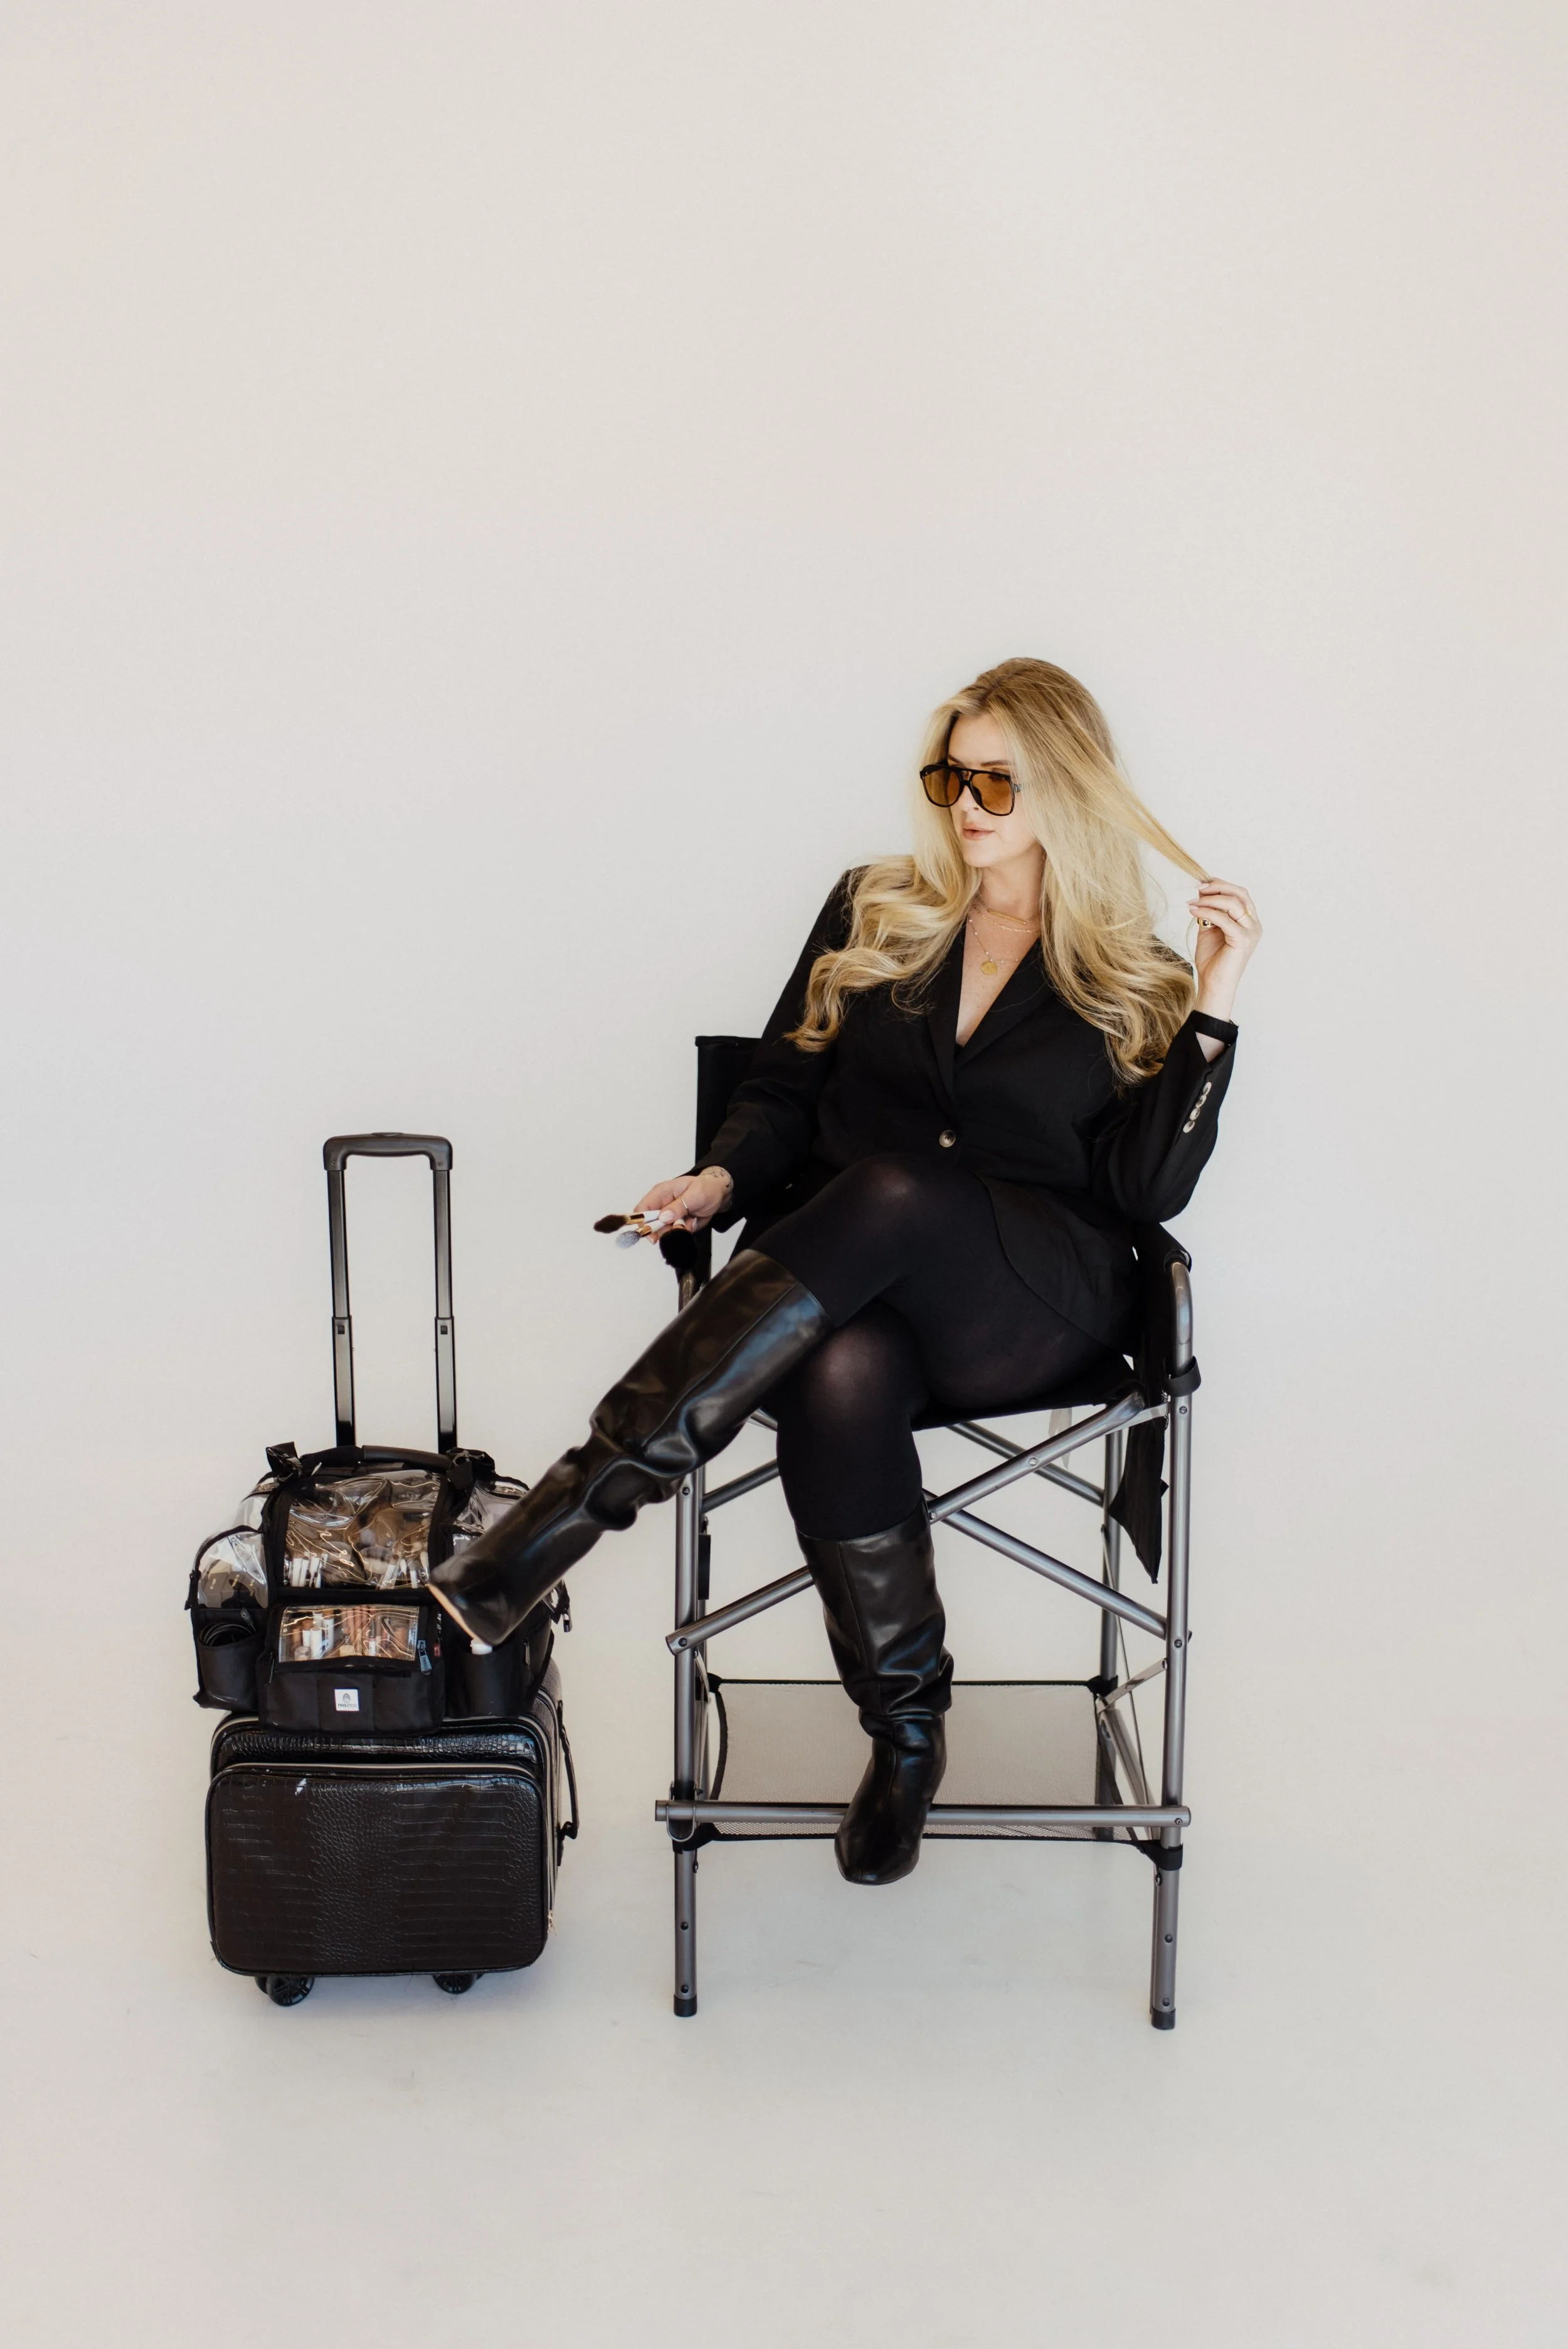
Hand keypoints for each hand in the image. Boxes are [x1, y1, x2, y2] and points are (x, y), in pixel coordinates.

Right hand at [630, 1167, 732, 1234]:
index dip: (643, 1223)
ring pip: (664, 1232)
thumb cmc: (706, 1188)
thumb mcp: (695, 1195)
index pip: (642, 1210)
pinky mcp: (675, 1224)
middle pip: (651, 1225)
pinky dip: (685, 1232)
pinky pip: (675, 1234)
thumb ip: (678, 1205)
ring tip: (691, 1220)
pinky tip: (693, 1222)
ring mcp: (668, 1216)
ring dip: (678, 1231)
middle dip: (665, 1230)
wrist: (718, 1194)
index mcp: (661, 1193)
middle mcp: (661, 1205)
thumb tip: (663, 1216)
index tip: (653, 1234)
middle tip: (680, 1226)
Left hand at [1188, 878, 1261, 1021]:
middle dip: (1219, 887)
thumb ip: (1209, 912)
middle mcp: (1254, 925)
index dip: (1222, 885)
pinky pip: (1224, 919)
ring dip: (1210, 900)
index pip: (1240, 894)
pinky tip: (1194, 911)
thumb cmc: (1212, 960)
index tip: (1202, 885)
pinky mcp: (1243, 939)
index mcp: (1249, 922)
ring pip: (1233, 904)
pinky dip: (1207, 912)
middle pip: (1240, 894)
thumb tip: (1202, 892)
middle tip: (1199, 888)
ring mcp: (1251, 932)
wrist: (1213, 984)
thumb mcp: (1209, 929)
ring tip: (1193, 902)